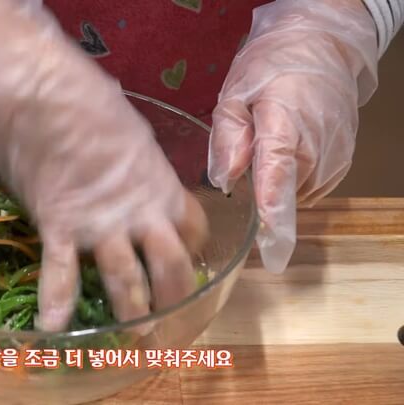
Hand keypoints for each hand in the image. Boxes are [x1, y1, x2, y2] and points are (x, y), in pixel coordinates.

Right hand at [0, 0, 208, 330]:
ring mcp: (101, 224)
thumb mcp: (129, 132)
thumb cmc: (87, 102)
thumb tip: (127, 172)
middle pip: (170, 265)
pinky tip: (53, 330)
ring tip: (134, 337)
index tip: (185, 260)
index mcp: (162, 184)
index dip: (193, 250)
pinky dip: (56, 302)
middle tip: (170, 320)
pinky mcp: (61, 226)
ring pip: (125, 280)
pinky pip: (61, 272)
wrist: (41, 94)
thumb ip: (135, 165)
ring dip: (131, 311)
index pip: (192, 228)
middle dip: (173, 296)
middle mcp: (140, 212)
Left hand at [208, 0, 378, 272]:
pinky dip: (293, 181)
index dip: (271, 215)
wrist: (322, 47)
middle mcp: (316, 148)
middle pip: (283, 195)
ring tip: (268, 149)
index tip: (267, 247)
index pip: (277, 179)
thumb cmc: (273, 67)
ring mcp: (334, 157)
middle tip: (247, 159)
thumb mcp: (235, 93)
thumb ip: (228, 138)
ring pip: (297, 195)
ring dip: (277, 187)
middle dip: (260, 194)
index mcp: (285, 127)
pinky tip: (284, 156)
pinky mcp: (341, 162)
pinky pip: (310, 188)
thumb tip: (225, 179)